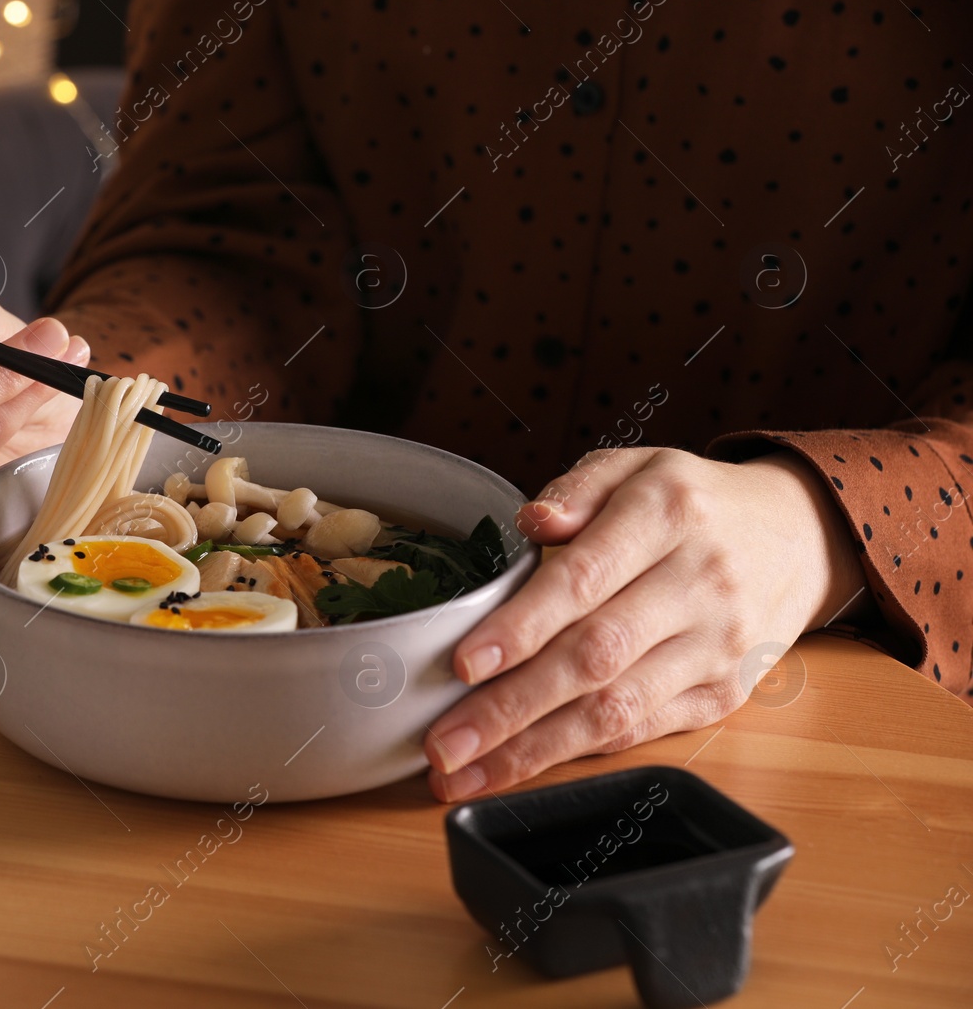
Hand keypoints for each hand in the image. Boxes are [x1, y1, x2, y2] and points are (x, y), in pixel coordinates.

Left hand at [424, 446, 865, 801]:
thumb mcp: (634, 467)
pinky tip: (520, 768)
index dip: (522, 627)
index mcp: (666, 515)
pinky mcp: (725, 694)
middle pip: (594, 658)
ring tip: (464, 774)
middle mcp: (698, 584)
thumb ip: (576, 490)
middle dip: (510, 709)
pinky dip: (577, 755)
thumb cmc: (691, 502)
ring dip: (533, 751)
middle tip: (442, 743)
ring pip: (616, 710)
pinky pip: (643, 732)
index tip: (465, 663)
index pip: (584, 580)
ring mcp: (716, 647)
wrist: (798, 536)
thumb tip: (531, 522)